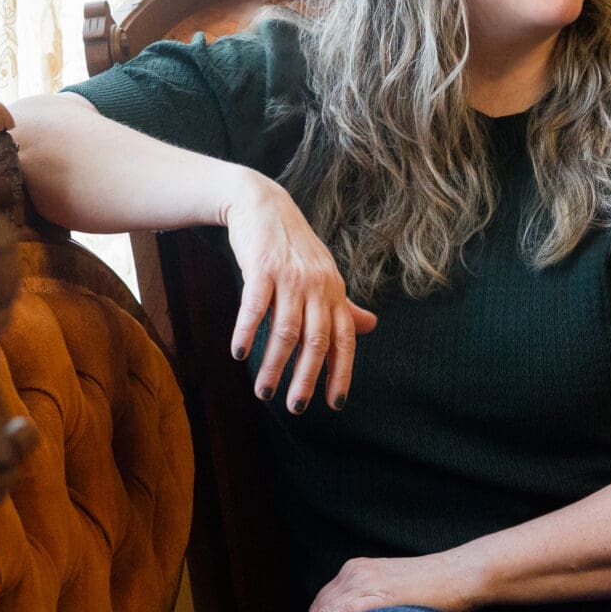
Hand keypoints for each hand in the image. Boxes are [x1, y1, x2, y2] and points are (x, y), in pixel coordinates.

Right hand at [221, 179, 377, 412]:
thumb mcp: (323, 274)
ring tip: (264, 391)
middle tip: (295, 408)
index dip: (341, 373)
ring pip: (285, 331)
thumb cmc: (293, 246)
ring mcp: (290, 277)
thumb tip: (372, 326)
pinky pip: (255, 308)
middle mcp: (317, 286)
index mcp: (334, 291)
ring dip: (274, 365)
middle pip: (317, 341)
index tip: (335, 404)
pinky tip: (238, 353)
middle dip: (306, 379)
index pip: (345, 339)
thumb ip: (343, 305)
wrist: (262, 204)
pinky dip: (246, 332)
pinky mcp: (262, 268)